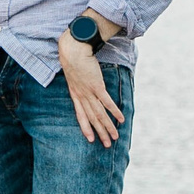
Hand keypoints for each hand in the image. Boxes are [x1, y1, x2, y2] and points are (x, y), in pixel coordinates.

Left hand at [57, 30, 123, 146]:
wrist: (73, 48)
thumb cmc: (72, 56)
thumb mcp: (73, 72)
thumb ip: (79, 79)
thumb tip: (85, 80)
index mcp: (75, 94)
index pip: (81, 115)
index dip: (86, 128)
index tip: (90, 139)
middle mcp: (81, 96)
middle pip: (92, 119)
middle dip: (100, 133)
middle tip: (107, 145)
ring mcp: (88, 92)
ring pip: (99, 114)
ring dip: (108, 127)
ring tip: (115, 137)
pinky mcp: (96, 86)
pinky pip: (107, 102)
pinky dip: (114, 112)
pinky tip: (120, 120)